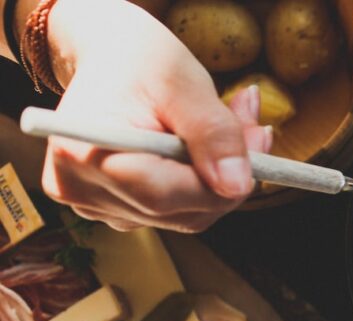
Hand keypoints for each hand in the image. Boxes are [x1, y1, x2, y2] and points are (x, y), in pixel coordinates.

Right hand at [39, 0, 270, 232]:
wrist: (111, 59)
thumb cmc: (139, 61)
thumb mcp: (183, 82)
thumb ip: (213, 133)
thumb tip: (237, 186)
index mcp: (82, 154)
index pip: (163, 196)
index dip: (221, 180)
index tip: (258, 141)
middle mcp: (80, 190)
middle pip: (180, 211)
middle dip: (229, 175)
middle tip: (255, 127)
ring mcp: (95, 206)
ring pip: (187, 215)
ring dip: (221, 177)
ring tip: (232, 123)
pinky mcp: (115, 209)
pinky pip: (177, 211)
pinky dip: (204, 182)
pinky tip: (208, 146)